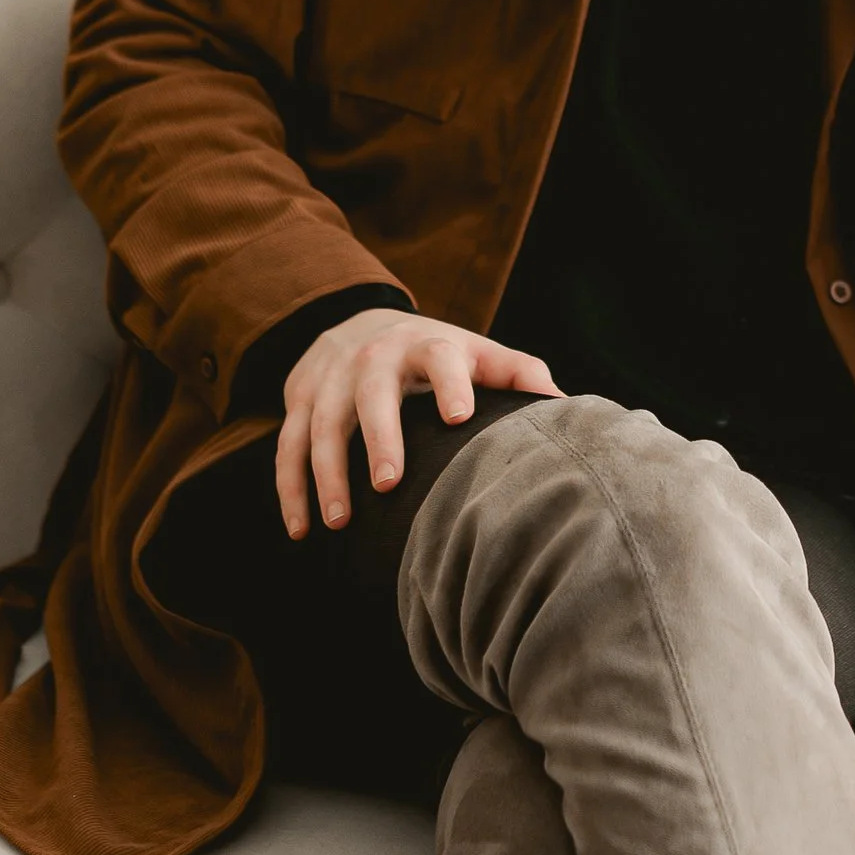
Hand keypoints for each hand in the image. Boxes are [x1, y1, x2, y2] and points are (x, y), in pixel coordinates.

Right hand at [275, 309, 558, 536]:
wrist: (359, 322)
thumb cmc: (436, 355)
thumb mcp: (477, 353)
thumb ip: (520, 374)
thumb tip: (567, 407)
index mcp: (427, 345)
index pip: (441, 357)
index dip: (451, 383)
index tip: (461, 416)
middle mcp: (374, 356)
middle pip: (371, 392)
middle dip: (379, 436)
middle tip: (390, 484)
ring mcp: (331, 379)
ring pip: (321, 424)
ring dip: (326, 473)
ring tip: (340, 522)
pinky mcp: (299, 401)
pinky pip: (287, 447)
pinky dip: (291, 490)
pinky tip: (300, 531)